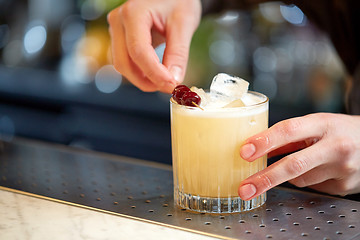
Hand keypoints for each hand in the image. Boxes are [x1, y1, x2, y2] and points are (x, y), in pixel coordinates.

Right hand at [107, 0, 200, 92]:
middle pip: (125, 62)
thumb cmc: (178, 0)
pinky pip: (126, 61)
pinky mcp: (120, 38)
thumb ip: (178, 54)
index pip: (139, 51)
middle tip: (169, 87)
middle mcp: (119, 21)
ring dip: (143, 78)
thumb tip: (174, 80)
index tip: (171, 85)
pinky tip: (157, 73)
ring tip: (165, 80)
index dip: (154, 73)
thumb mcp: (184, 24)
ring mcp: (117, 30)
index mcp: (133, 13)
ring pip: (123, 65)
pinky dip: (140, 72)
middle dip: (146, 80)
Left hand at [238, 113, 359, 199]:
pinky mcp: (343, 186)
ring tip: (303, 160)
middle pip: (293, 165)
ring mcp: (342, 169)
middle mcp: (335, 146)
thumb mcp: (315, 124)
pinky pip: (311, 186)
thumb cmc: (339, 131)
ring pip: (299, 179)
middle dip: (265, 179)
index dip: (264, 141)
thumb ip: (288, 136)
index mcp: (324, 124)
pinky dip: (306, 179)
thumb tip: (256, 147)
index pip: (289, 130)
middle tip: (245, 188)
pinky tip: (317, 169)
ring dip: (289, 174)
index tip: (245, 151)